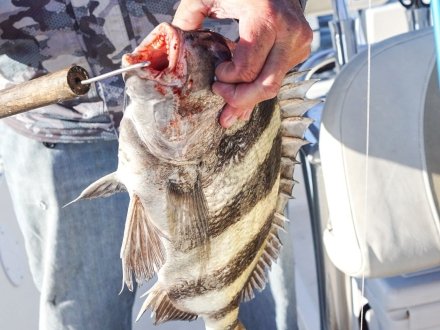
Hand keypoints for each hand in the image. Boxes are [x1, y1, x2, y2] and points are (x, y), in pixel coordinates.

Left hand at [172, 0, 311, 127]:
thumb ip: (189, 18)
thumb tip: (173, 47)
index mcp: (264, 17)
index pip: (247, 67)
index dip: (228, 80)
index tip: (217, 76)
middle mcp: (288, 32)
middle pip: (266, 84)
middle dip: (241, 101)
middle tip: (223, 108)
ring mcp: (298, 42)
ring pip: (274, 85)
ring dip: (251, 99)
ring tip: (232, 111)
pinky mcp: (301, 49)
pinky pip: (280, 77)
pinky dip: (260, 86)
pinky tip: (246, 91)